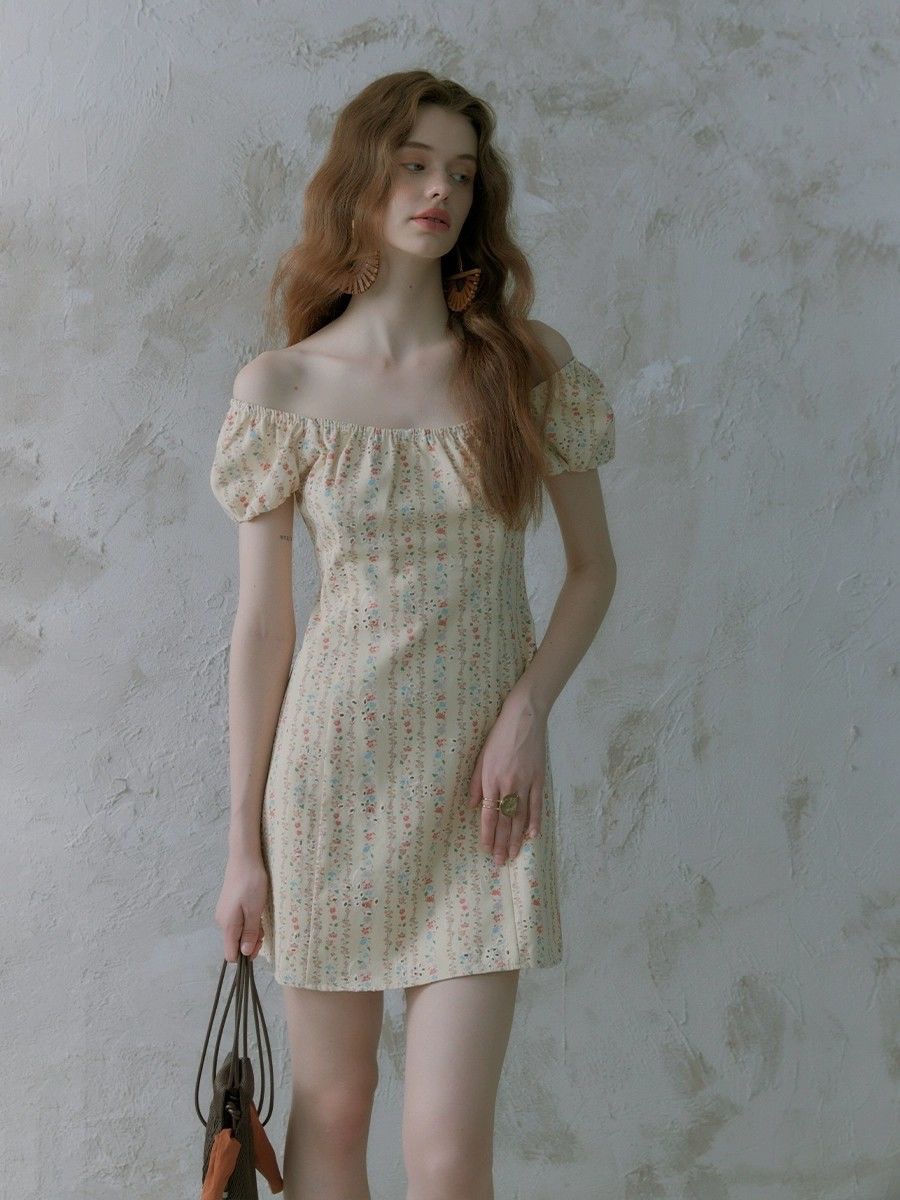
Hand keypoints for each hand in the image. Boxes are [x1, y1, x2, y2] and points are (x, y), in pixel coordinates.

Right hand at [214, 849, 269, 961]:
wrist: (243, 858)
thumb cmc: (251, 883)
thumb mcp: (255, 910)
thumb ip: (250, 933)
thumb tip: (245, 953)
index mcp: (227, 925)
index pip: (230, 954)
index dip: (245, 954)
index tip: (258, 943)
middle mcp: (222, 922)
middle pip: (234, 943)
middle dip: (250, 941)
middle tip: (263, 929)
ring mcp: (223, 912)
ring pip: (237, 932)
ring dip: (250, 930)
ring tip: (261, 918)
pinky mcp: (227, 905)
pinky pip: (237, 921)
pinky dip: (247, 921)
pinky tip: (256, 911)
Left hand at [467, 695, 545, 865]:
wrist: (524, 717)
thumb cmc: (498, 735)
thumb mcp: (481, 756)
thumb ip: (476, 783)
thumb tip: (472, 806)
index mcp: (491, 780)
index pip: (488, 815)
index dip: (487, 835)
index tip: (486, 850)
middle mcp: (508, 785)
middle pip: (504, 821)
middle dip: (501, 843)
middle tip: (499, 862)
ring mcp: (525, 783)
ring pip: (520, 817)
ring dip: (516, 839)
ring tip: (513, 856)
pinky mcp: (539, 778)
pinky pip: (537, 805)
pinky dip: (534, 821)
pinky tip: (531, 836)